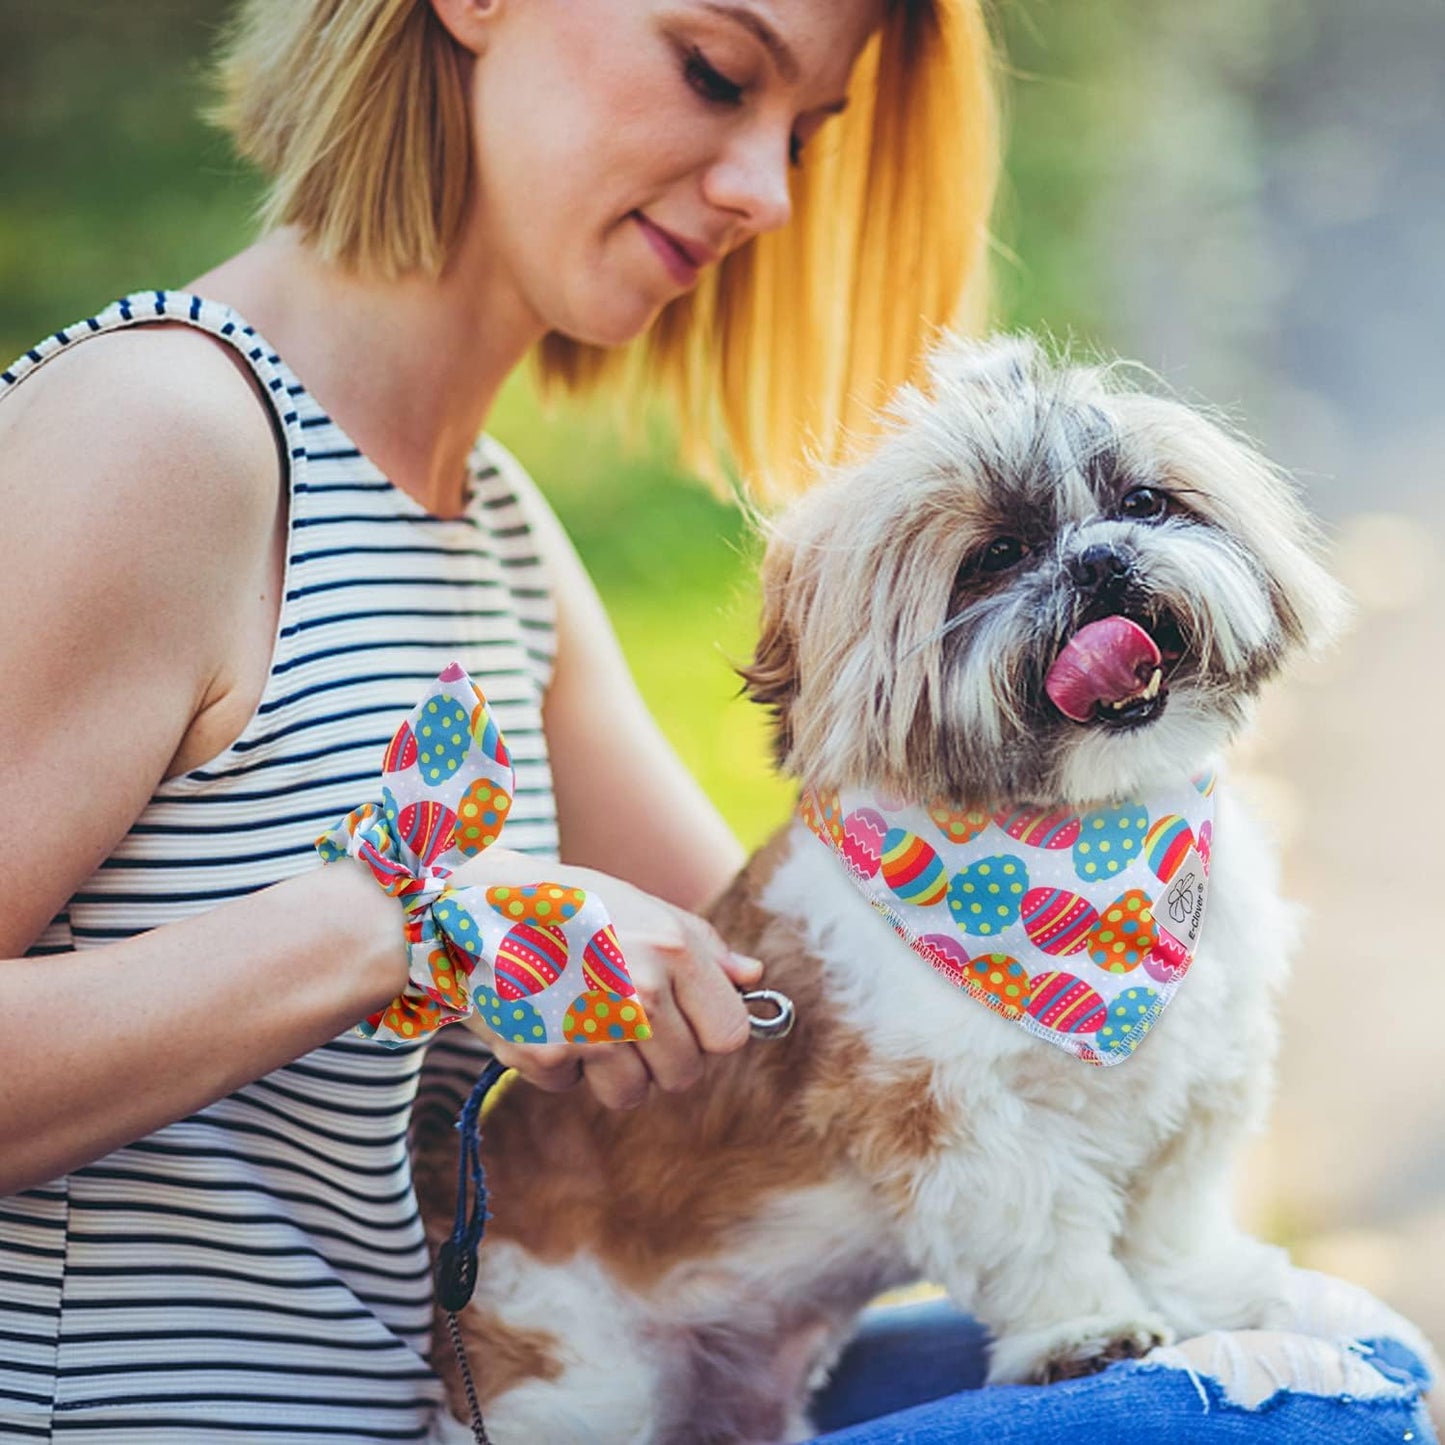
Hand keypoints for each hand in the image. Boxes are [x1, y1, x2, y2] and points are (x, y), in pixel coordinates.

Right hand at [452, 854, 761, 1107]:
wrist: (474, 901)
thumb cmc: (569, 902)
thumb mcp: (645, 907)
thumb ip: (704, 949)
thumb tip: (753, 980)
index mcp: (675, 952)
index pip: (729, 1037)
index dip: (706, 1033)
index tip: (684, 1019)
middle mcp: (640, 993)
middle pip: (682, 1075)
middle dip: (657, 1055)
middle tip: (620, 1014)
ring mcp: (593, 1028)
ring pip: (630, 1094)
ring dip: (609, 1068)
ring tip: (581, 1016)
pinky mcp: (544, 1054)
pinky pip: (570, 1087)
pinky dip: (557, 1063)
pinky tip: (541, 1015)